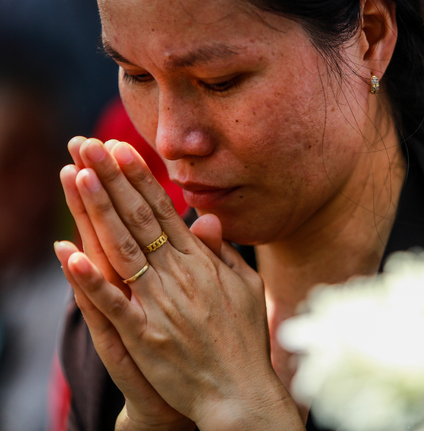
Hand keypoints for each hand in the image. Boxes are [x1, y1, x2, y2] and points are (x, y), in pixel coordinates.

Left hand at [58, 138, 303, 429]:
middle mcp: (178, 275)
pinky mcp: (143, 334)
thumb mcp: (244, 287)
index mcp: (200, 263)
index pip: (165, 210)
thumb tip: (207, 218)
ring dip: (99, 211)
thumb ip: (222, 252)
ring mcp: (159, 303)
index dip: (141, 178)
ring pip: (123, 248)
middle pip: (139, 219)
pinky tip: (67, 254)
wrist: (239, 390)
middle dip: (113, 179)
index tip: (121, 148)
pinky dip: (90, 279)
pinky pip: (113, 302)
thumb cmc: (243, 338)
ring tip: (77, 176)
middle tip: (89, 145)